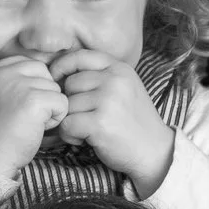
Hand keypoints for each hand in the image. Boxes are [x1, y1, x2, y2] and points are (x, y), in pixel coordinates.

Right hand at [0, 54, 68, 175]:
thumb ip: (6, 84)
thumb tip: (37, 77)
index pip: (24, 63)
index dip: (32, 84)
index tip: (23, 106)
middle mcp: (1, 73)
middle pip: (41, 71)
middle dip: (43, 93)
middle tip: (32, 116)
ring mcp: (18, 85)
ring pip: (53, 86)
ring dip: (50, 107)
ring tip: (33, 125)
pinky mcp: (33, 100)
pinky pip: (61, 101)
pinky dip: (56, 118)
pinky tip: (41, 129)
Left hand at [48, 50, 174, 192]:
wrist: (154, 151)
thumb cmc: (133, 122)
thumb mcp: (124, 88)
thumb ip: (100, 77)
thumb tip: (60, 72)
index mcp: (119, 68)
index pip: (79, 56)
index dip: (62, 66)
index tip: (55, 80)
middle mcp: (114, 80)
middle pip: (70, 83)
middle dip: (70, 103)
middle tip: (83, 118)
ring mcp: (108, 101)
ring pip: (67, 105)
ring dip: (70, 121)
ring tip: (86, 131)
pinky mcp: (100, 123)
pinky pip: (67, 124)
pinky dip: (70, 135)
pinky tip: (84, 140)